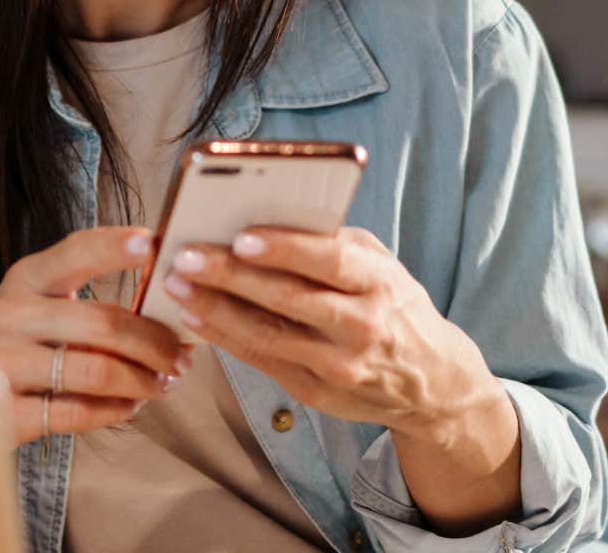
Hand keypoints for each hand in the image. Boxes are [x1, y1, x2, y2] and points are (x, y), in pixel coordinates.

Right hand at [0, 225, 195, 447]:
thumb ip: (84, 292)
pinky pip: (78, 413)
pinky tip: (129, 405)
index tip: (155, 245)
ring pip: (97, 372)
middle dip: (155, 342)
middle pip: (103, 323)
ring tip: (162, 383)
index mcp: (24, 278)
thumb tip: (166, 295)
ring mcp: (3, 365)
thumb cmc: (12, 339)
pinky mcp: (5, 411)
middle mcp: (10, 315)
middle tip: (181, 355)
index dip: (117, 247)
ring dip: (143, 381)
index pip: (76, 252)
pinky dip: (116, 410)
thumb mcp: (34, 299)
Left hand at [158, 225, 506, 441]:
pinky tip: (193, 318)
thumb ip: (332, 242)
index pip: (330, 260)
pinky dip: (223, 338)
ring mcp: (339, 364)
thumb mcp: (379, 264)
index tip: (241, 236)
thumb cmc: (392, 304)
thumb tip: (265, 215)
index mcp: (379, 281)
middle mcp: (362, 325)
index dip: (285, 249)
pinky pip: (262, 361)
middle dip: (231, 277)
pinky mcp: (317, 392)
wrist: (431, 380)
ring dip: (215, 309)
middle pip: (288, 298)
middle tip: (185, 257)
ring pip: (268, 335)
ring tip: (176, 285)